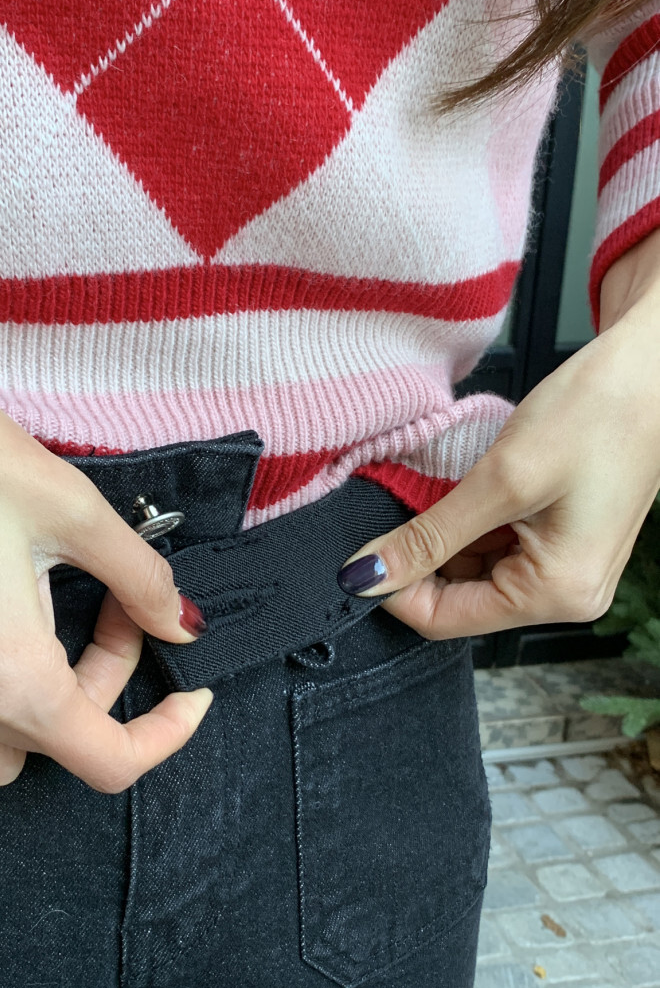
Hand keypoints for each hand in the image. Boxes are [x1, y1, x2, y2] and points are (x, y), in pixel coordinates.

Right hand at [0, 293, 211, 791]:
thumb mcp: (70, 507)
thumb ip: (141, 578)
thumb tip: (182, 620)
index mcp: (10, 675)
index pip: (110, 759)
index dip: (167, 732)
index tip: (188, 691)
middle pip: (54, 743)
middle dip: (103, 682)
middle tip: (111, 606)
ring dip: (31, 711)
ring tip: (37, 631)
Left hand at [337, 318, 659, 639]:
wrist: (655, 365)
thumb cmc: (601, 414)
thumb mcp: (500, 479)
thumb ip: (429, 536)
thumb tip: (369, 575)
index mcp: (557, 594)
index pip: (445, 621)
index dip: (394, 591)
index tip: (357, 557)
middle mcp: (566, 594)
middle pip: (458, 599)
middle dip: (419, 561)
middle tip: (395, 511)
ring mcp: (566, 569)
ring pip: (472, 572)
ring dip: (441, 539)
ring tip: (439, 491)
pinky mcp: (561, 540)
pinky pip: (496, 548)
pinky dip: (467, 524)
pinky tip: (465, 489)